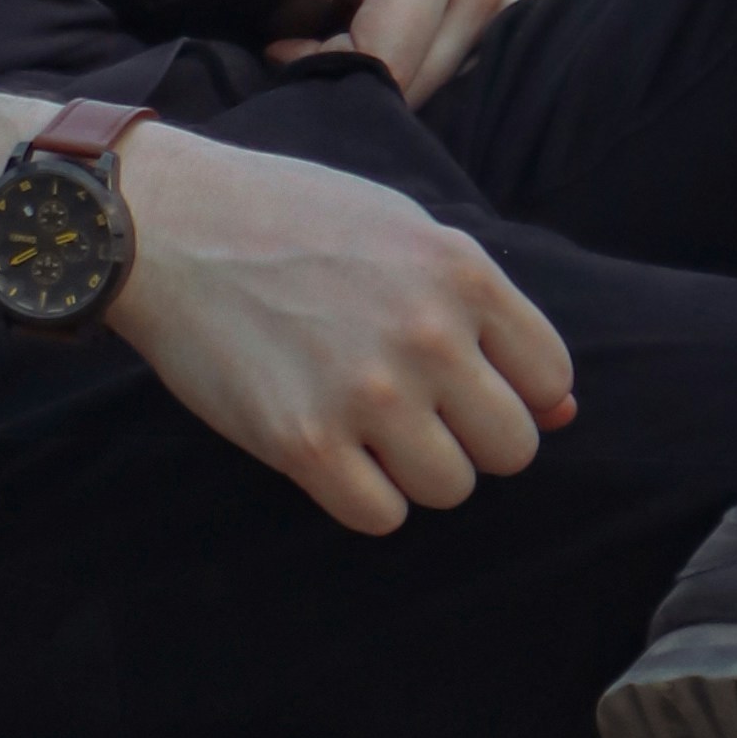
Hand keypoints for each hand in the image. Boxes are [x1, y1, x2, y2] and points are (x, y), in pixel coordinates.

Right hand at [107, 113, 574, 536]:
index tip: (465, 380)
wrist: (172, 226)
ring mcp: (368, 393)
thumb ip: (486, 315)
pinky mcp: (305, 443)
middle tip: (416, 410)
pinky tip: (331, 450)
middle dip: (471, 438)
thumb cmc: (293, 221)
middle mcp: (427, 335)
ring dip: (416, 471)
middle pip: (511, 448)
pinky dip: (362, 496)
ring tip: (367, 425)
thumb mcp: (407, 234)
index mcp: (462, 273)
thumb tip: (564, 412)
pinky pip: (380, 516)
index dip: (513, 390)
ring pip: (450, 489)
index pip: (550, 379)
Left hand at [181, 0, 509, 105]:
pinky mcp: (501, 56)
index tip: (283, 49)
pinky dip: (405, 109)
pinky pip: (454, 114)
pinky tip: (371, 81)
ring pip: (430, 110)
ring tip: (335, 66)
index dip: (319, 69)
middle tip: (304, 61)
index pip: (379, 58)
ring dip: (373, 103)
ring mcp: (502, 21)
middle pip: (410, 89)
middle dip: (346, 90)